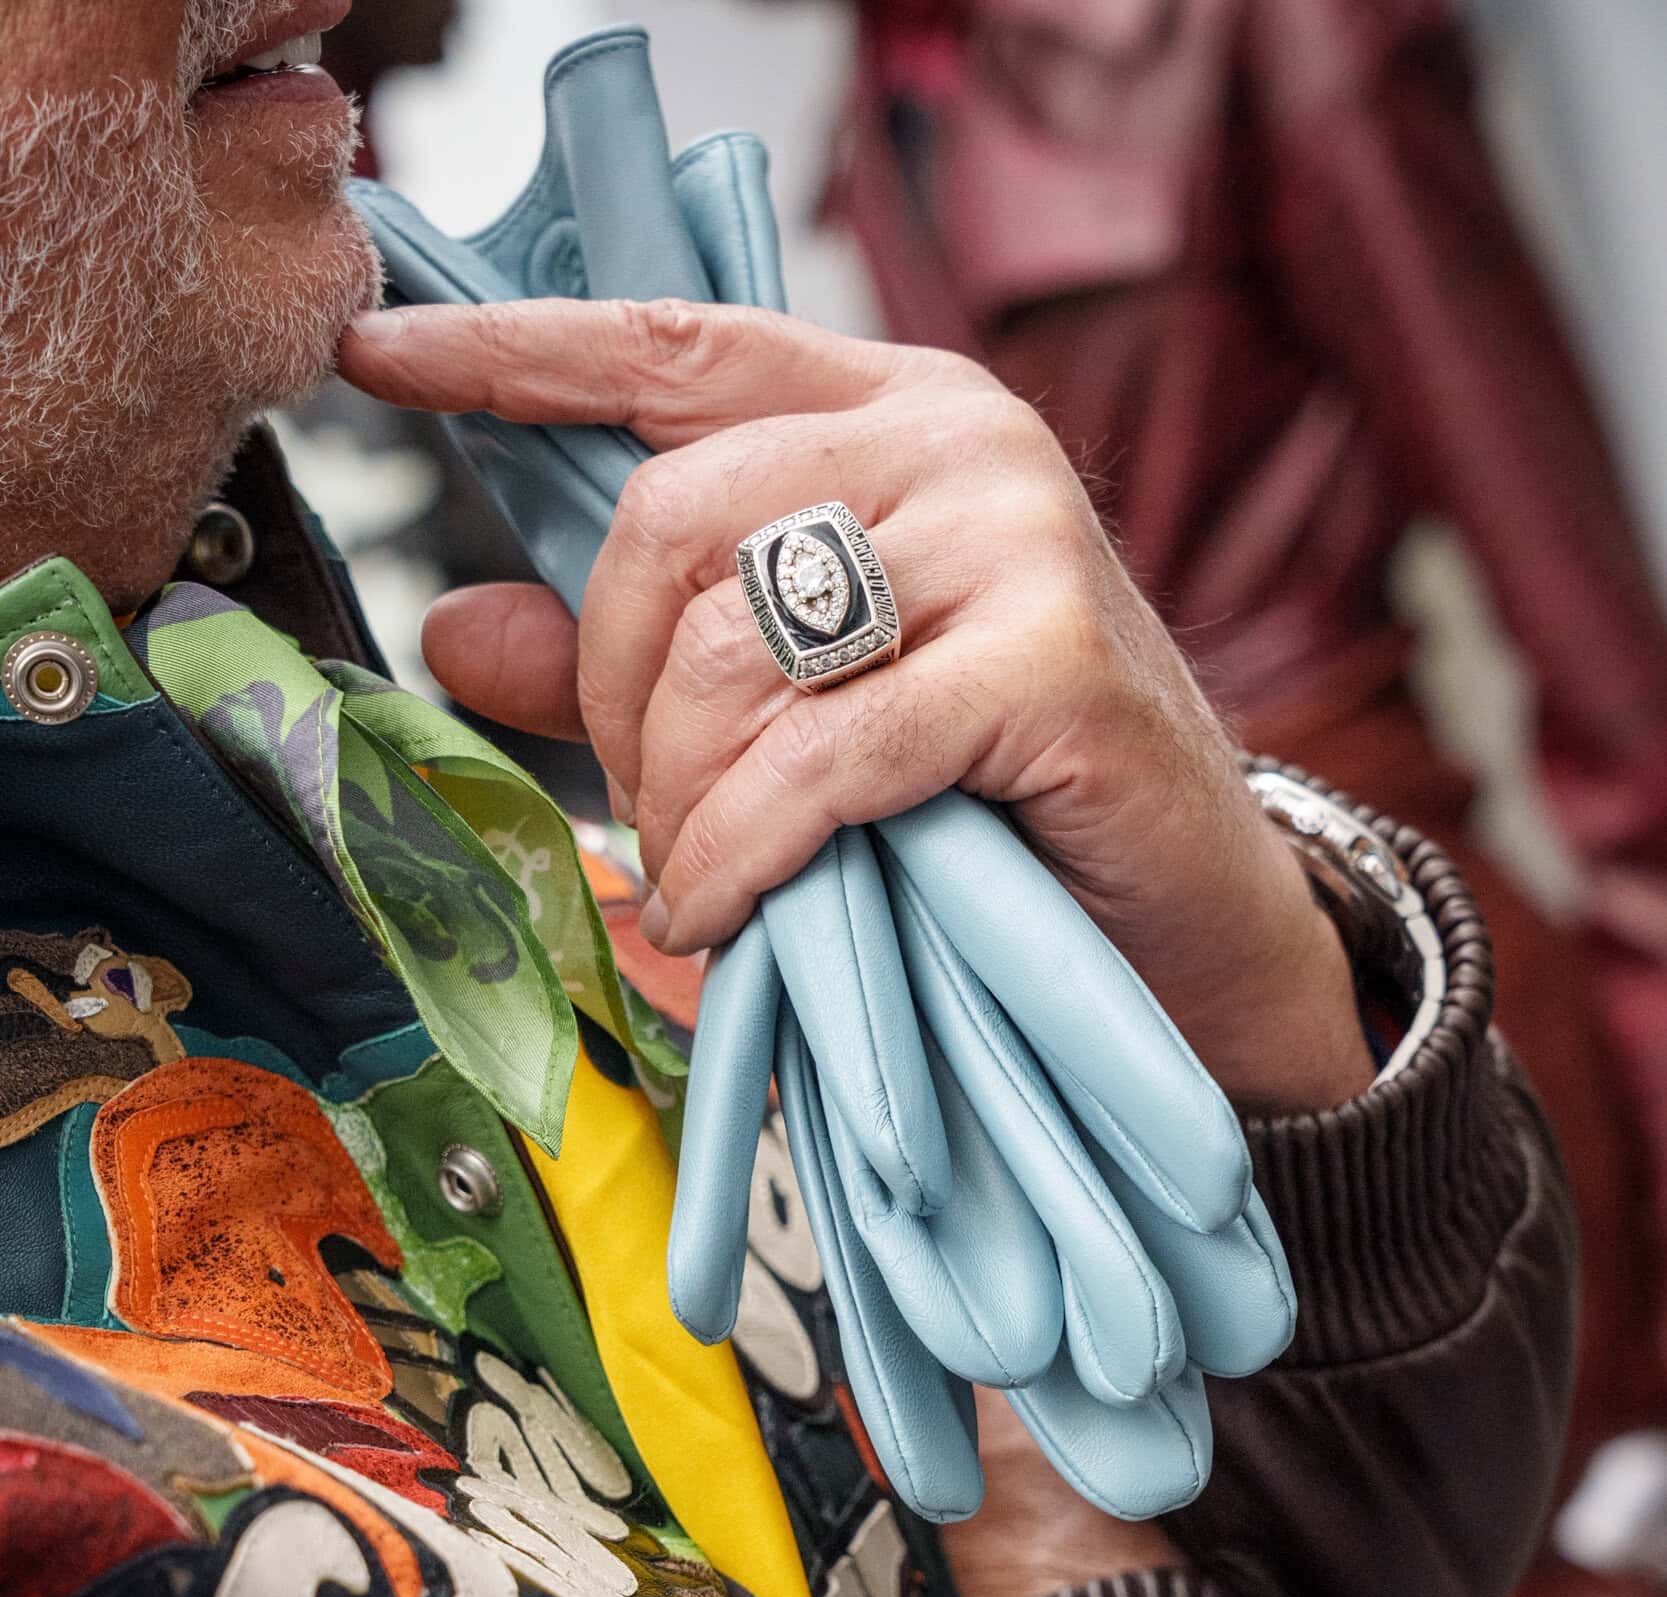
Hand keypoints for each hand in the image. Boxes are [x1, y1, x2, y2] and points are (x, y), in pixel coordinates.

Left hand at [340, 298, 1374, 1115]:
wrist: (1189, 924)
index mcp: (885, 414)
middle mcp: (954, 438)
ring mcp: (1015, 536)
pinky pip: (825, 755)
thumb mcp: (800, 713)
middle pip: (671, 520)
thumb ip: (635, 664)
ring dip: (678, 800)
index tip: (379, 357)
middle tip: (636, 807)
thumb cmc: (994, 807)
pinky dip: (749, 851)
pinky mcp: (1052, 663)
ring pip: (735, 648)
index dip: (515, 354)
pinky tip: (729, 910)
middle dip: (612, 694)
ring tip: (696, 880)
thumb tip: (458, 628)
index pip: (671, 345)